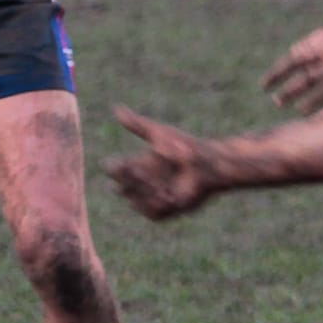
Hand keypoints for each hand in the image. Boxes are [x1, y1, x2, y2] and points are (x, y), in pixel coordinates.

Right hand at [106, 106, 221, 220]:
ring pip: (134, 201)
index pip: (116, 169)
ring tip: (157, 182)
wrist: (208, 162)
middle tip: (137, 171)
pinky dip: (154, 205)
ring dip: (142, 192)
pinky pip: (151, 213)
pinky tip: (165, 194)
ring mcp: (153, 197)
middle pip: (121, 187)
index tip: (118, 163)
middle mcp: (143, 182)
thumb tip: (115, 108)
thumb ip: (135, 124)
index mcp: (138, 164)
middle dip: (126, 180)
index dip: (114, 168)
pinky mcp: (166, 210)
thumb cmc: (184, 145)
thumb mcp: (158, 132)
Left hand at [263, 28, 322, 112]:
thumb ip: (316, 46)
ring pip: (307, 80)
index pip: (294, 54)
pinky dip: (310, 102)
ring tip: (279, 102)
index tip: (266, 82)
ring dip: (290, 93)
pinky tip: (301, 110)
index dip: (278, 69)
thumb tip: (292, 56)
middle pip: (296, 64)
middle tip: (267, 91)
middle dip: (278, 79)